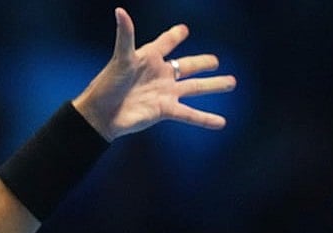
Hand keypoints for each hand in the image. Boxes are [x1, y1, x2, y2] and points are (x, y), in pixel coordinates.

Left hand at [72, 7, 236, 140]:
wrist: (101, 115)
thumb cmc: (107, 84)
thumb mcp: (121, 57)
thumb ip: (125, 34)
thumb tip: (120, 11)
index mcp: (150, 57)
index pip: (166, 42)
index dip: (174, 35)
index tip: (183, 30)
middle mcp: (160, 74)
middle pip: (187, 66)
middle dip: (202, 63)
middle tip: (215, 61)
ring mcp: (165, 93)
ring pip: (195, 88)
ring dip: (213, 85)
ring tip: (231, 82)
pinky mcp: (165, 110)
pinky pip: (189, 114)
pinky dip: (205, 119)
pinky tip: (221, 122)